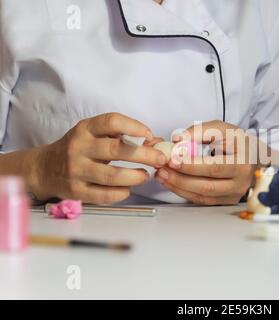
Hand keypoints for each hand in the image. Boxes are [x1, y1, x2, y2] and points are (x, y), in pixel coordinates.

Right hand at [29, 113, 166, 203]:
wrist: (46, 168)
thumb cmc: (80, 149)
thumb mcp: (95, 136)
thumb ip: (123, 137)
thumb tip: (156, 142)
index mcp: (85, 129)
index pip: (111, 122)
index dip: (134, 126)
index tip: (149, 135)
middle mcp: (79, 147)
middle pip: (116, 150)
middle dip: (144, 155)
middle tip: (160, 159)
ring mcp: (76, 170)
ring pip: (111, 175)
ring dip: (134, 176)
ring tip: (145, 175)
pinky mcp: (75, 190)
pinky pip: (103, 194)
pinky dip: (121, 193)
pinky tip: (129, 189)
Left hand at [155, 121, 258, 204]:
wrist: (255, 158)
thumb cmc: (238, 142)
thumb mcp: (223, 129)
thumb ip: (200, 131)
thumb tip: (178, 140)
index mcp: (243, 162)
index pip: (215, 167)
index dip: (192, 165)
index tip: (173, 159)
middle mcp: (241, 182)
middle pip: (207, 185)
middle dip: (180, 178)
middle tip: (162, 169)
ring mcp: (233, 195)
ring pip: (202, 196)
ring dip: (178, 186)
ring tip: (162, 175)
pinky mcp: (225, 201)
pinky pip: (202, 200)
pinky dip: (184, 192)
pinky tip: (171, 182)